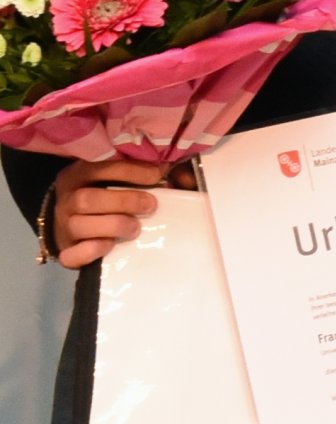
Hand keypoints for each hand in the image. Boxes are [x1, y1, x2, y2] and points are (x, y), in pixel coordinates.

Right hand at [49, 158, 174, 268]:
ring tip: (135, 228)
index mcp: (78, 174)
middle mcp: (65, 199)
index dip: (131, 171)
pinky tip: (109, 246)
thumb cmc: (104, 193)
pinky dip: (91, 251)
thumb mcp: (117, 177)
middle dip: (124, 201)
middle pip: (86, 199)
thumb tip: (184, 178)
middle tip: (150, 205)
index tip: (157, 175)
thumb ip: (146, 175)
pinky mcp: (64, 251)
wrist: (71, 220)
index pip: (99, 168)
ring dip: (113, 226)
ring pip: (78, 226)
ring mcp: (62, 226)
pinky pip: (70, 255)